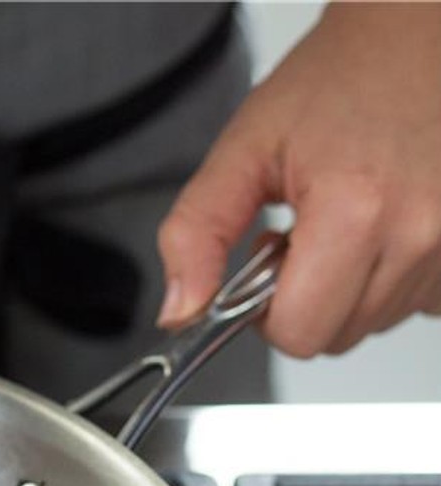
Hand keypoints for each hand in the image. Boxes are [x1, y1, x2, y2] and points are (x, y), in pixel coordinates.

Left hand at [157, 3, 440, 356]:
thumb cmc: (337, 79)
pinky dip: (391, 277)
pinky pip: (419, 301)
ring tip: (343, 219)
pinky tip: (381, 226)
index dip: (265, 313)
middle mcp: (420, 231)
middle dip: (304, 300)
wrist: (416, 34)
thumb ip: (197, 235)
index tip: (266, 264)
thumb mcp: (243, 151)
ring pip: (375, 321)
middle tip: (301, 234)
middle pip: (336, 338)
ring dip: (348, 287)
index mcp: (356, 210)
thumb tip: (181, 310)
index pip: (299, 335)